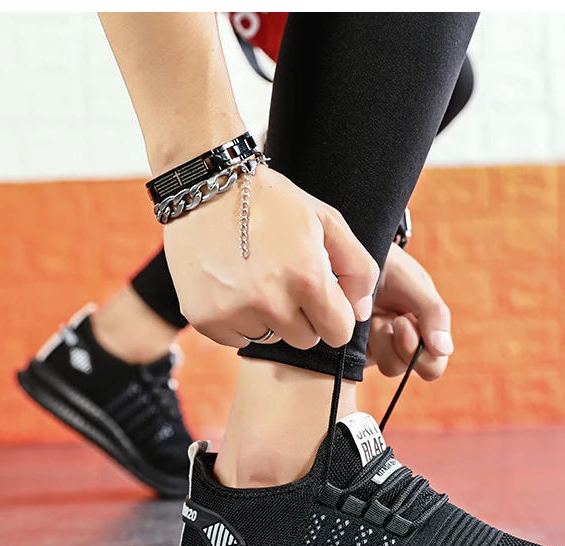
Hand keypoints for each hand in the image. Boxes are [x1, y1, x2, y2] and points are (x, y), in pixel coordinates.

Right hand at [164, 165, 378, 349]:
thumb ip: (357, 267)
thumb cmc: (269, 201)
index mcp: (307, 278)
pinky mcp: (205, 318)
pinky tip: (231, 285)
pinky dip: (238, 320)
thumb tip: (362, 312)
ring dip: (269, 318)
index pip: (339, 332)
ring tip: (254, 278)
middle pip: (305, 340)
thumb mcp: (324, 220)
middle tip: (286, 282)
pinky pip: (237, 338)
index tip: (323, 298)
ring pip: (270, 339)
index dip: (335, 315)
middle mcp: (271, 302)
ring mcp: (234, 312)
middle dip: (303, 317)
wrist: (202, 186)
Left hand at [366, 243, 452, 381]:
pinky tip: (359, 320)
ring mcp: (380, 349)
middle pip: (412, 370)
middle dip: (403, 347)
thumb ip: (433, 312)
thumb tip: (444, 350)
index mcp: (426, 331)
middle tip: (393, 321)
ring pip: (389, 368)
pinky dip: (360, 342)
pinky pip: (360, 363)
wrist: (350, 256)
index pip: (433, 364)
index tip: (403, 321)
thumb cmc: (387, 265)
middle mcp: (405, 345)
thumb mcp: (413, 281)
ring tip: (373, 314)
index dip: (421, 351)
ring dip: (381, 340)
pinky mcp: (356, 351)